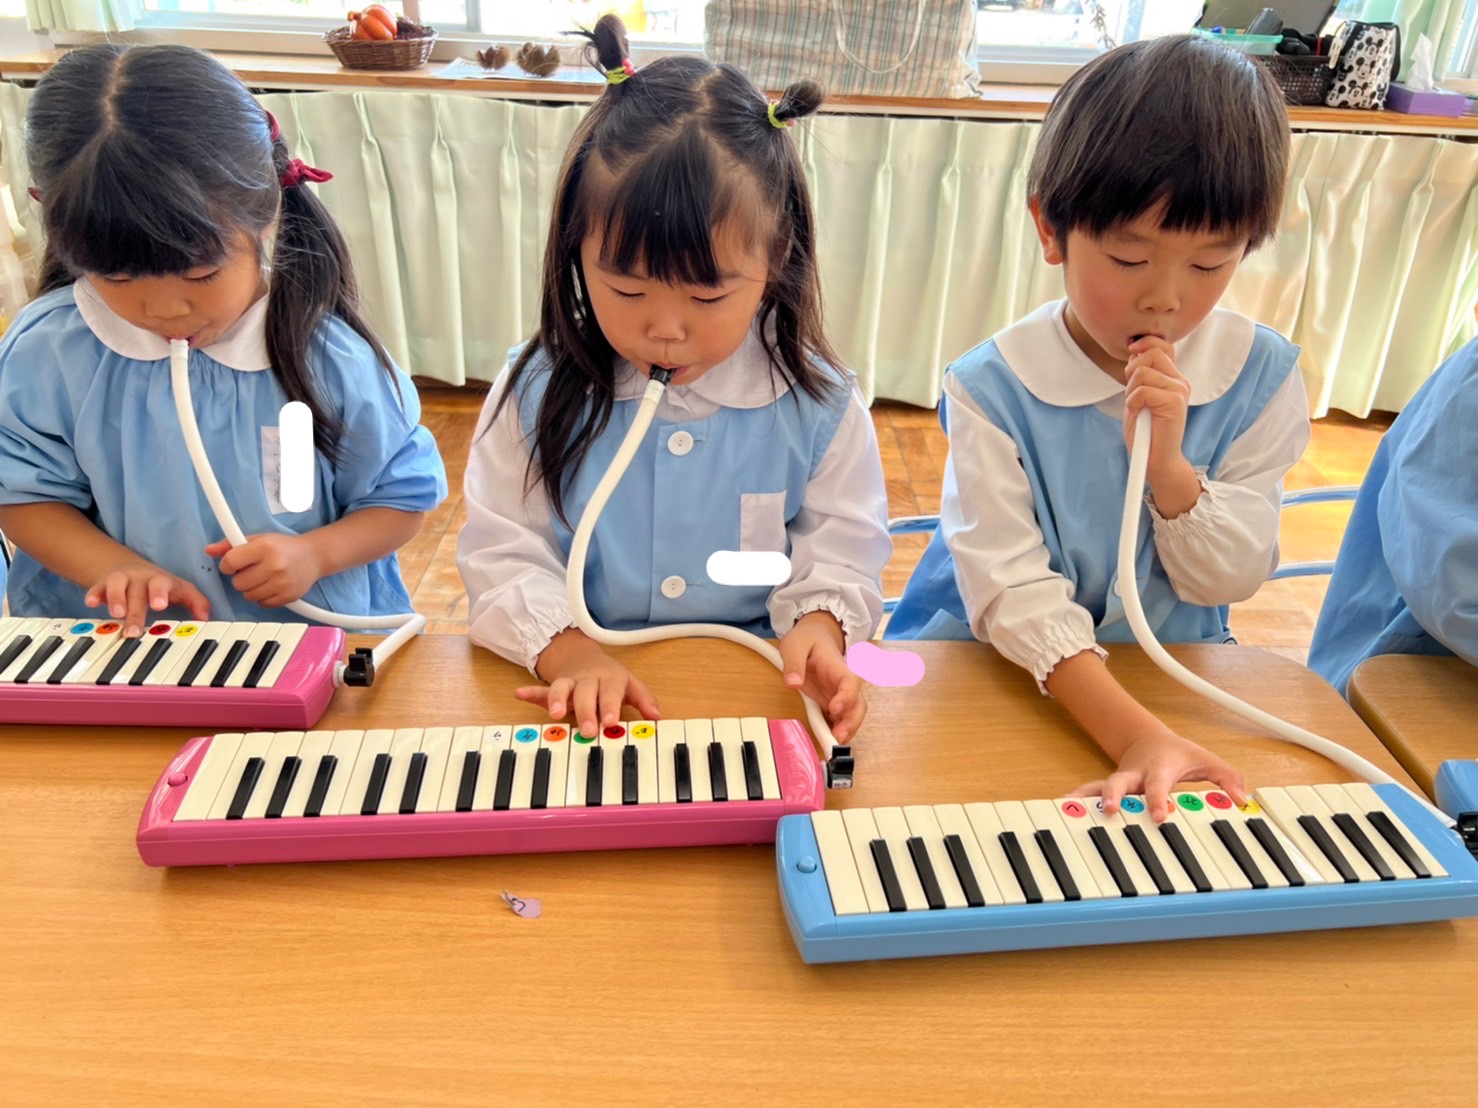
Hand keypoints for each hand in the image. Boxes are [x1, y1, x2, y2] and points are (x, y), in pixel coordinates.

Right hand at [84, 561, 210, 638]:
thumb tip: (206, 619)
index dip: (160, 593)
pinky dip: (93, 594)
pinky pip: (96, 587)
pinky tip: (90, 603)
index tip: (159, 605)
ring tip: (116, 615)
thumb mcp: (182, 591)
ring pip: (116, 584)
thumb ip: (197, 603)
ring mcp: (121, 579)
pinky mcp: (103, 584)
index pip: (162, 583)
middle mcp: (140, 578)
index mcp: (160, 580)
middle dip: (136, 610)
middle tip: (134, 630)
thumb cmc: (161, 586)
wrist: (133, 569)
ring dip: (115, 598)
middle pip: (138, 590)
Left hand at [205, 534, 323, 606]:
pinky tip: (271, 586)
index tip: (234, 563)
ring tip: (263, 578)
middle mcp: (274, 565)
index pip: (230, 562)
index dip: (227, 565)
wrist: (314, 556)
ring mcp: (282, 583)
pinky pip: (262, 604)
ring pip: (248, 596)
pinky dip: (263, 597)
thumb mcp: (259, 539)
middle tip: (253, 570)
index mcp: (265, 547)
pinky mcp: (288, 597)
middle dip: (241, 577)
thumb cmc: (284, 547)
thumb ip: (231, 544)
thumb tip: (209, 550)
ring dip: (251, 588)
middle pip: (238, 582)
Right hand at [520, 629, 660, 737]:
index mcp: (609, 680)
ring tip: (555, 714)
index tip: (610, 722)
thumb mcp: (631, 685)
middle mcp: (588, 681)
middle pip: (585, 694)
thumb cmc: (610, 679)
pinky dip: (530, 692)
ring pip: (562, 689)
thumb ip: (644, 700)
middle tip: (587, 730)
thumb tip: (657, 717)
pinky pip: (541, 689)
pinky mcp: (554, 688)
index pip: (610, 693)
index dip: (610, 707)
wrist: (584, 658)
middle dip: (585, 711)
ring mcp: (570, 683)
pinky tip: (520, 694)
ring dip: (556, 699)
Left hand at [779, 612, 865, 742]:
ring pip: (852, 714)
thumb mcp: (795, 645)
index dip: (847, 697)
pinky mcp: (832, 703)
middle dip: (852, 722)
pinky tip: (827, 740)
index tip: (834, 708)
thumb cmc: (808, 639)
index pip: (851, 682)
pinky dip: (837, 730)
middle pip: (858, 703)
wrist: (815, 636)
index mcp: (838, 666)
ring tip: (832, 743)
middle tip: (838, 737)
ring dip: (846, 729)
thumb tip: (793, 683)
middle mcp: (843, 683)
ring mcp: (839, 694)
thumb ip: (794, 663)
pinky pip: (840, 719)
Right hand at [1069, 727, 1246, 822]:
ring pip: (1098, 787)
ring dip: (1086, 799)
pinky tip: (1062, 809)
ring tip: (1067, 809)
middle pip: (1120, 783)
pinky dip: (1075, 800)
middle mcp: (1135, 775)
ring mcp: (1120, 780)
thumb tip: (1241, 799)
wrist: (1150, 741)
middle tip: (1109, 810)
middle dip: (1114, 797)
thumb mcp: (1207, 762)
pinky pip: (1089, 792)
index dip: (1158, 800)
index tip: (1160, 815)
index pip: (1159, 786)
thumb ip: (1227, 778)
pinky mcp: (1109, 787)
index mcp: (1159, 769)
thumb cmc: (1179, 755)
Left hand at [1122, 335, 1191, 477]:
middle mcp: (1179, 381)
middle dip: (1132, 369)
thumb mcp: (1138, 397)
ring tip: (1138, 407)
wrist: (1156, 461)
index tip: (1131, 354)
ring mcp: (1179, 390)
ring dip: (1131, 390)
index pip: (1162, 345)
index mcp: (1172, 378)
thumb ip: (1140, 375)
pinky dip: (1133, 403)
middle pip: (1152, 352)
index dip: (1144, 344)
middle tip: (1133, 392)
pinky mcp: (1174, 402)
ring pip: (1143, 372)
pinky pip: (1142, 390)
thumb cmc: (1145, 432)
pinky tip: (1140, 415)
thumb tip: (1135, 351)